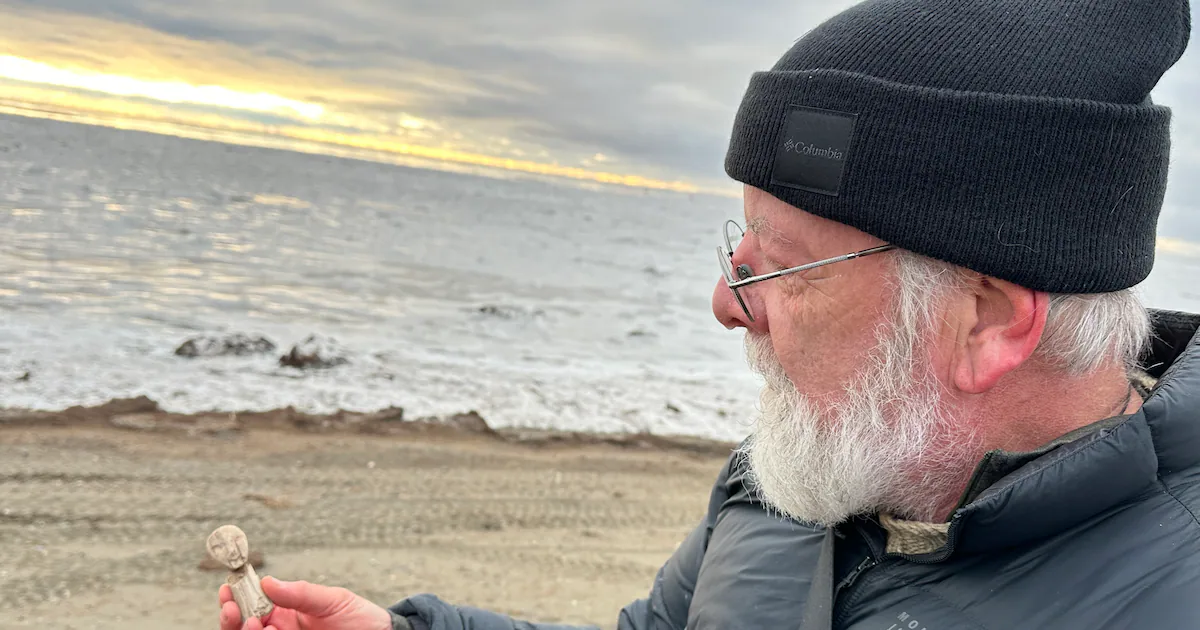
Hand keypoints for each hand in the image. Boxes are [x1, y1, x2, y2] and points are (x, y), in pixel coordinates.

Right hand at [219, 576, 392, 629]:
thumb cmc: (360, 618)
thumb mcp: (333, 599)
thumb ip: (301, 593)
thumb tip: (268, 582)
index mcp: (286, 611)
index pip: (252, 603)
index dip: (236, 595)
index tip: (228, 586)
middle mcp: (280, 629)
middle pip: (243, 625)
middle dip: (232, 616)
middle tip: (231, 607)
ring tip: (254, 622)